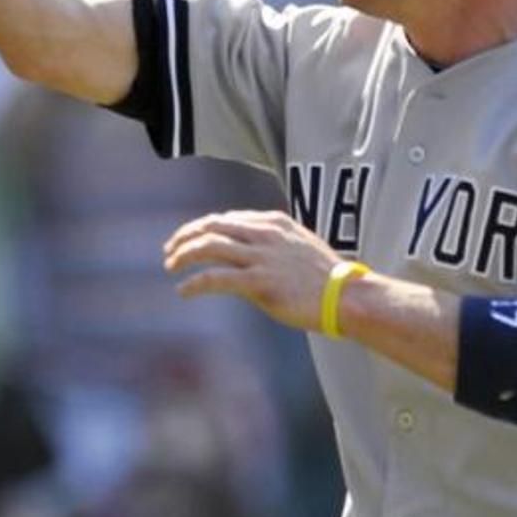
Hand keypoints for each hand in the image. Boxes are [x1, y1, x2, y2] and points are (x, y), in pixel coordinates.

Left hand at [164, 210, 342, 332]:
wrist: (346, 297)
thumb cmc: (326, 278)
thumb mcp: (299, 247)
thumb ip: (273, 243)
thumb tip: (251, 250)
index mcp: (273, 223)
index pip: (226, 219)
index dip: (202, 228)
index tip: (188, 239)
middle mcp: (264, 234)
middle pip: (211, 226)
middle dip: (186, 236)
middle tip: (169, 251)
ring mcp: (261, 257)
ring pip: (208, 247)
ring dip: (184, 256)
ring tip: (170, 267)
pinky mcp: (259, 283)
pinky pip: (215, 279)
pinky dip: (194, 283)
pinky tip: (183, 290)